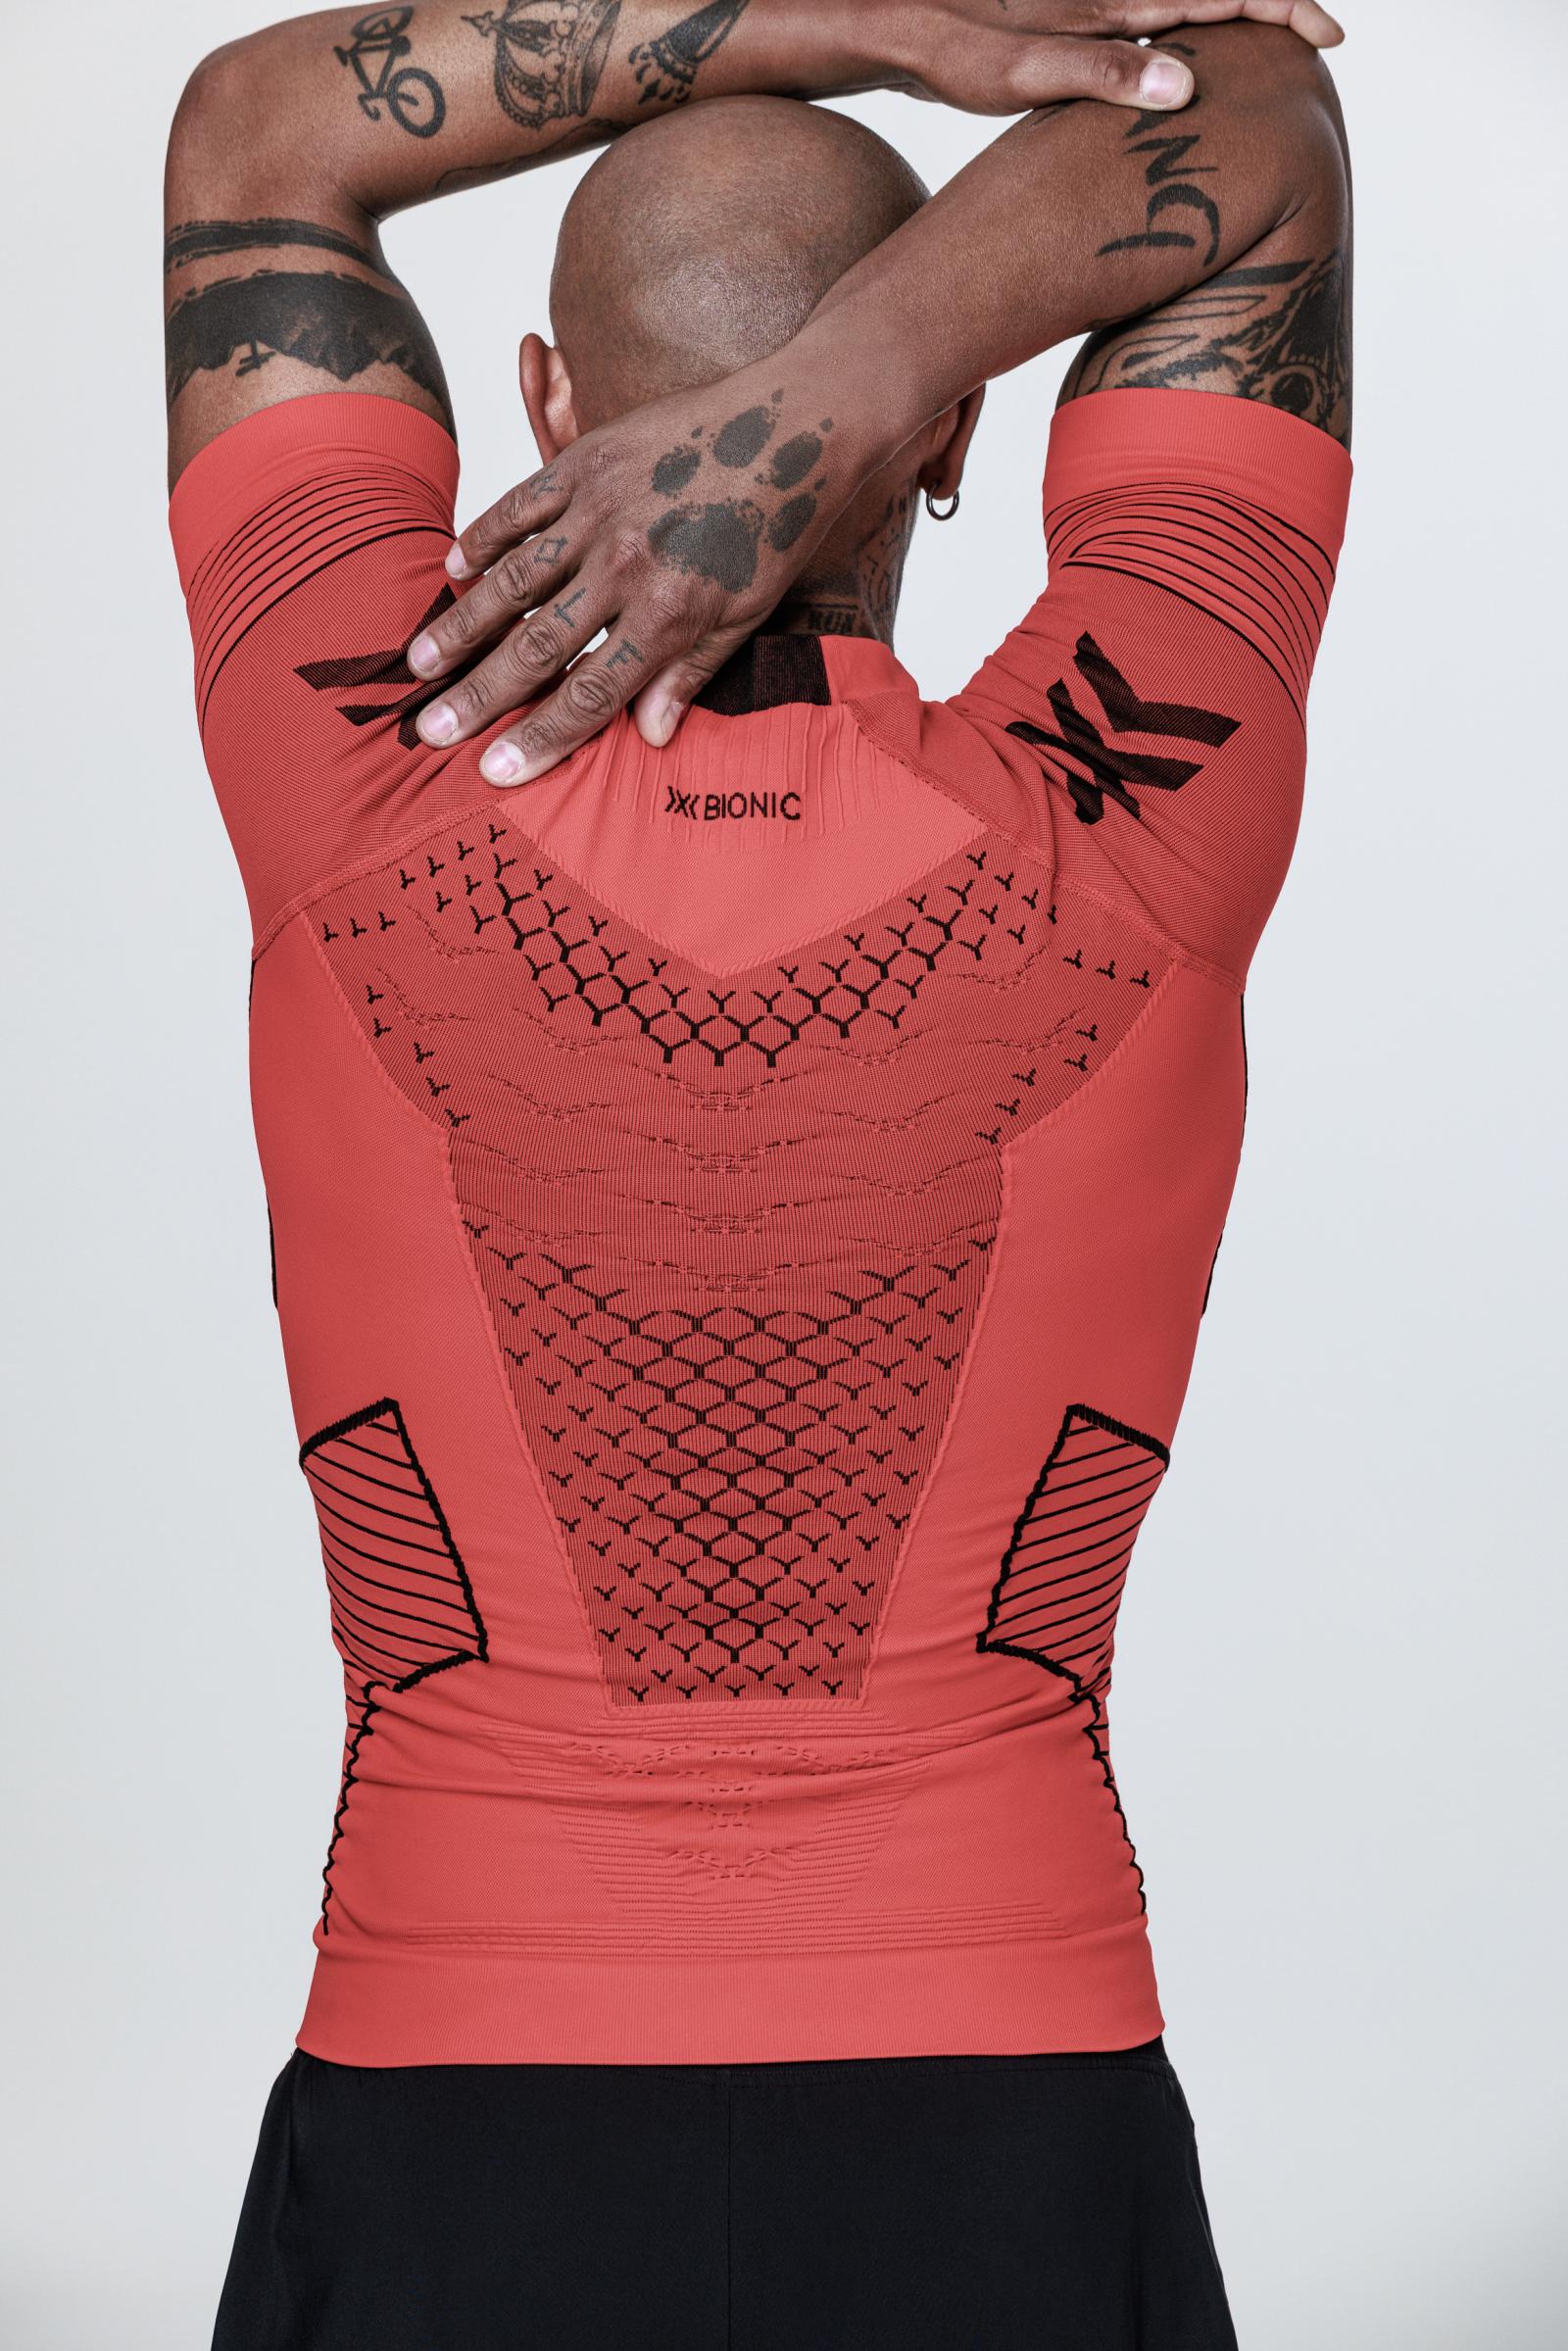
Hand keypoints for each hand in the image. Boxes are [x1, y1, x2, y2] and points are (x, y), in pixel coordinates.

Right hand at [408, 361, 887, 783]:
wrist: (798, 424)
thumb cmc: (777, 528)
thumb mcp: (747, 615)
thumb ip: (690, 674)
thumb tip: (652, 738)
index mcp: (668, 614)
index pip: (590, 693)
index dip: (539, 736)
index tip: (494, 770)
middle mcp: (626, 567)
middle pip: (536, 646)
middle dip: (478, 695)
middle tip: (429, 730)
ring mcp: (600, 509)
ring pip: (513, 580)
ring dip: (462, 625)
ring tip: (419, 663)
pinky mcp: (587, 459)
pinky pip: (519, 506)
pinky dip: (482, 537)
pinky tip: (451, 570)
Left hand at [886, 1, 1342, 113]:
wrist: (895, 23)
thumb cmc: (949, 49)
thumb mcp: (1024, 72)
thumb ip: (1104, 73)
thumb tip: (1184, 85)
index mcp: (1117, 1)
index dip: (1282, 8)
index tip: (1328, 37)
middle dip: (1273, 9)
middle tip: (1320, 42)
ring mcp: (1092, 5)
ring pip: (1185, 7)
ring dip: (1235, 23)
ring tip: (1275, 56)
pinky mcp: (1070, 23)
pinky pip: (1149, 26)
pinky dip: (1185, 40)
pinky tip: (1189, 74)